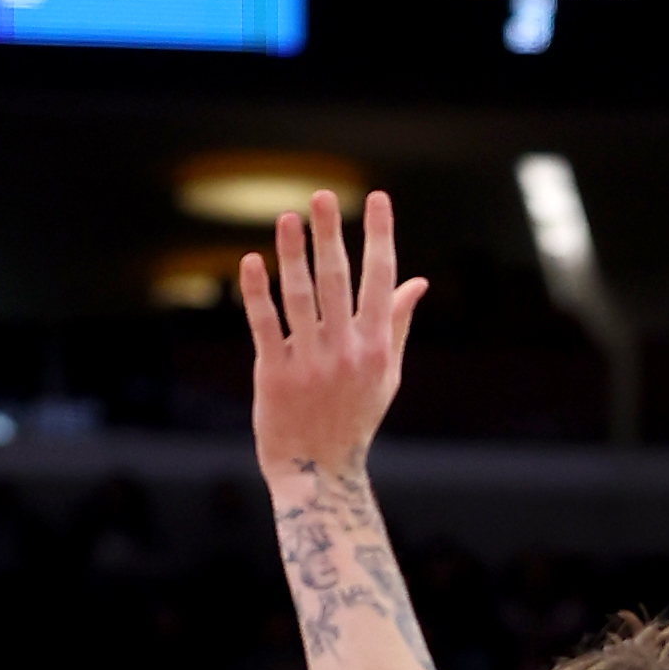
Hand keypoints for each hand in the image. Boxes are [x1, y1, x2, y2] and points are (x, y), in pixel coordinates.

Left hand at [243, 188, 426, 481]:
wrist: (320, 474)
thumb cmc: (355, 420)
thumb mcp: (386, 374)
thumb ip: (397, 324)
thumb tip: (417, 281)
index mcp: (375, 347)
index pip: (380, 281)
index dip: (380, 236)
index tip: (378, 198)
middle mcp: (344, 351)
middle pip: (337, 281)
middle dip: (331, 235)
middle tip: (323, 195)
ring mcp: (308, 363)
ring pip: (299, 298)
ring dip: (292, 254)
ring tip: (288, 217)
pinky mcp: (273, 375)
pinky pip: (264, 326)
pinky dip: (256, 294)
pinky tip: (251, 262)